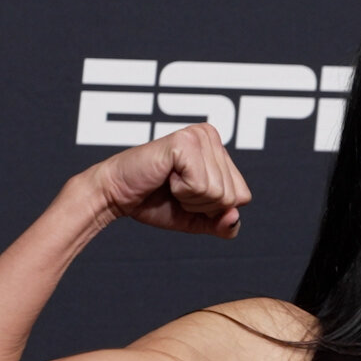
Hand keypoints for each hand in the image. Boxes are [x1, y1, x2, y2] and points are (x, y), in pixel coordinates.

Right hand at [85, 123, 250, 236]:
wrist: (117, 195)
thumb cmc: (154, 202)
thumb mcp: (197, 219)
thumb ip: (223, 224)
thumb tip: (235, 217)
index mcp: (219, 151)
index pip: (243, 196)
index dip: (214, 208)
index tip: (187, 195)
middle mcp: (212, 136)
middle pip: (233, 195)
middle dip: (202, 204)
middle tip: (175, 189)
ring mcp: (200, 136)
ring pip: (218, 192)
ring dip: (190, 198)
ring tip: (170, 182)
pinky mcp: (185, 141)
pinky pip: (201, 185)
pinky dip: (182, 191)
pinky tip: (166, 176)